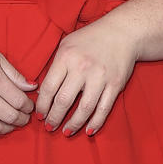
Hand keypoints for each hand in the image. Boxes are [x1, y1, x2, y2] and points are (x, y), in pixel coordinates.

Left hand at [35, 19, 136, 134]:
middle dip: (54, 118)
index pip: (49, 88)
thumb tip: (42, 93)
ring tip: (66, 132)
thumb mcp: (66, 45)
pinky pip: (103, 109)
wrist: (122, 32)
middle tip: (49, 127)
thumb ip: (55, 67)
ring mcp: (100, 77)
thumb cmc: (90, 39)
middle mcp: (82, 67)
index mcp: (66, 57)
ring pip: (84, 109)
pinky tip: (88, 131)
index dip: (42, 106)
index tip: (40, 115)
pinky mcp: (115, 85)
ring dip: (73, 124)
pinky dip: (95, 123)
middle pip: (63, 101)